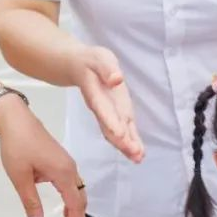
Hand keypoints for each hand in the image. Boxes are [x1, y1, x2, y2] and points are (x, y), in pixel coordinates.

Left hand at [0, 97, 87, 216]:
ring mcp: (68, 165)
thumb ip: (31, 202)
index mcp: (63, 174)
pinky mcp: (62, 162)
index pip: (76, 205)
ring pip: (77, 193)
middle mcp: (70, 170)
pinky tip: (62, 207)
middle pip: (80, 200)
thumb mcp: (20, 177)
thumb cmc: (16, 146)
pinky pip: (72, 185)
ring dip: (74, 211)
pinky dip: (70, 199)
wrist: (16, 119)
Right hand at [68, 45, 144, 162]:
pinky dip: (129, 142)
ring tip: (138, 158)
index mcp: (96, 93)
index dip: (111, 122)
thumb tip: (117, 79)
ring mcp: (107, 113)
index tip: (120, 135)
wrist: (78, 67)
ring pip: (115, 133)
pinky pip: (121, 130)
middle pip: (109, 126)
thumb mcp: (99, 57)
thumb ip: (107, 68)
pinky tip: (138, 154)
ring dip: (126, 146)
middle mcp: (101, 107)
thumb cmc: (90, 61)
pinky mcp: (114, 115)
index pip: (103, 109)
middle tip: (135, 154)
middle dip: (122, 141)